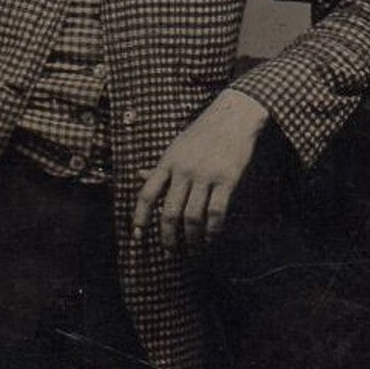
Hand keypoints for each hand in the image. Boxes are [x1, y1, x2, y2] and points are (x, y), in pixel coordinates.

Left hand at [132, 89, 268, 251]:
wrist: (232, 116)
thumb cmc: (202, 132)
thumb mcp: (176, 146)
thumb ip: (160, 165)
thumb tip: (138, 175)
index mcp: (168, 161)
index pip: (147, 193)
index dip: (140, 216)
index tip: (137, 236)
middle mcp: (184, 169)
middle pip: (169, 211)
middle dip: (167, 236)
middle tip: (169, 252)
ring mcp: (205, 174)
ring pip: (192, 216)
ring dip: (191, 239)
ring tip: (192, 250)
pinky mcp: (227, 179)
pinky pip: (216, 212)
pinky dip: (212, 231)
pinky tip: (211, 238)